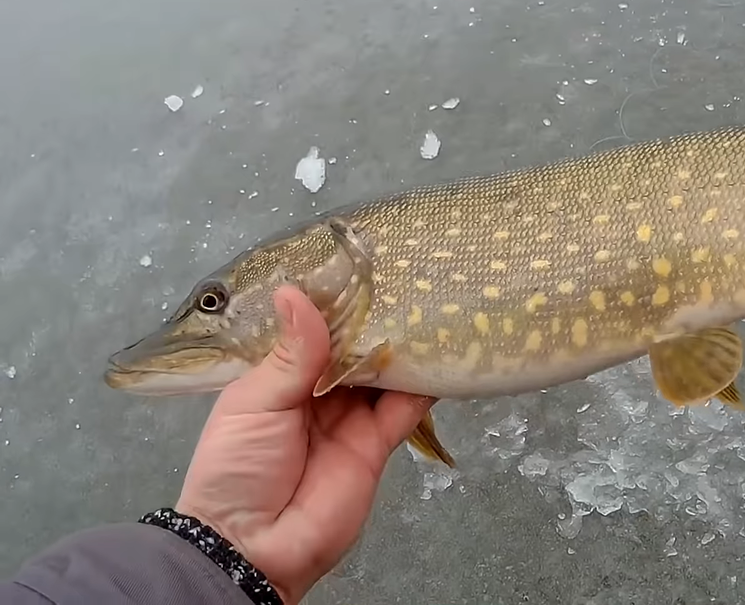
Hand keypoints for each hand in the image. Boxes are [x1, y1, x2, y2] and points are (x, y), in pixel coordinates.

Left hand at [175, 285, 434, 603]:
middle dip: (374, 319)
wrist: (254, 547)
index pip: (312, 330)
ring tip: (429, 305)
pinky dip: (424, 384)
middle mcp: (317, 391)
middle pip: (354, 348)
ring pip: (383, 372)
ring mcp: (350, 417)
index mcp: (278, 376)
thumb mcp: (254, 402)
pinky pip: (405, 408)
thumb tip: (297, 292)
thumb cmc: (236, 468)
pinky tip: (442, 353)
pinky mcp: (377, 443)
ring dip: (403, 345)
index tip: (358, 265)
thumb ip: (292, 353)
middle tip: (404, 278)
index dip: (333, 303)